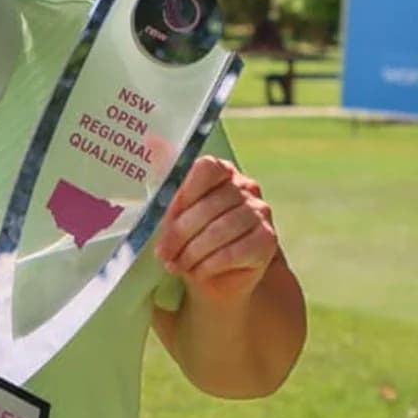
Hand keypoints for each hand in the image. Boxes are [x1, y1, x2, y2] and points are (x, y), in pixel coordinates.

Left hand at [154, 156, 279, 304]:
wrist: (220, 278)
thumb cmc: (193, 238)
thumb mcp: (175, 210)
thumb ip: (166, 178)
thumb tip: (150, 139)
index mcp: (223, 172)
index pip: (207, 169)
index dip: (185, 193)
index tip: (169, 217)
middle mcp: (246, 187)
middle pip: (210, 205)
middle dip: (180, 234)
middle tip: (164, 254)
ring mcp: (260, 213)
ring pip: (220, 230)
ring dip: (193, 252)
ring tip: (178, 265)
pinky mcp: (267, 241)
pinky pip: (234, 251)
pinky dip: (210, 264)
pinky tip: (199, 271)